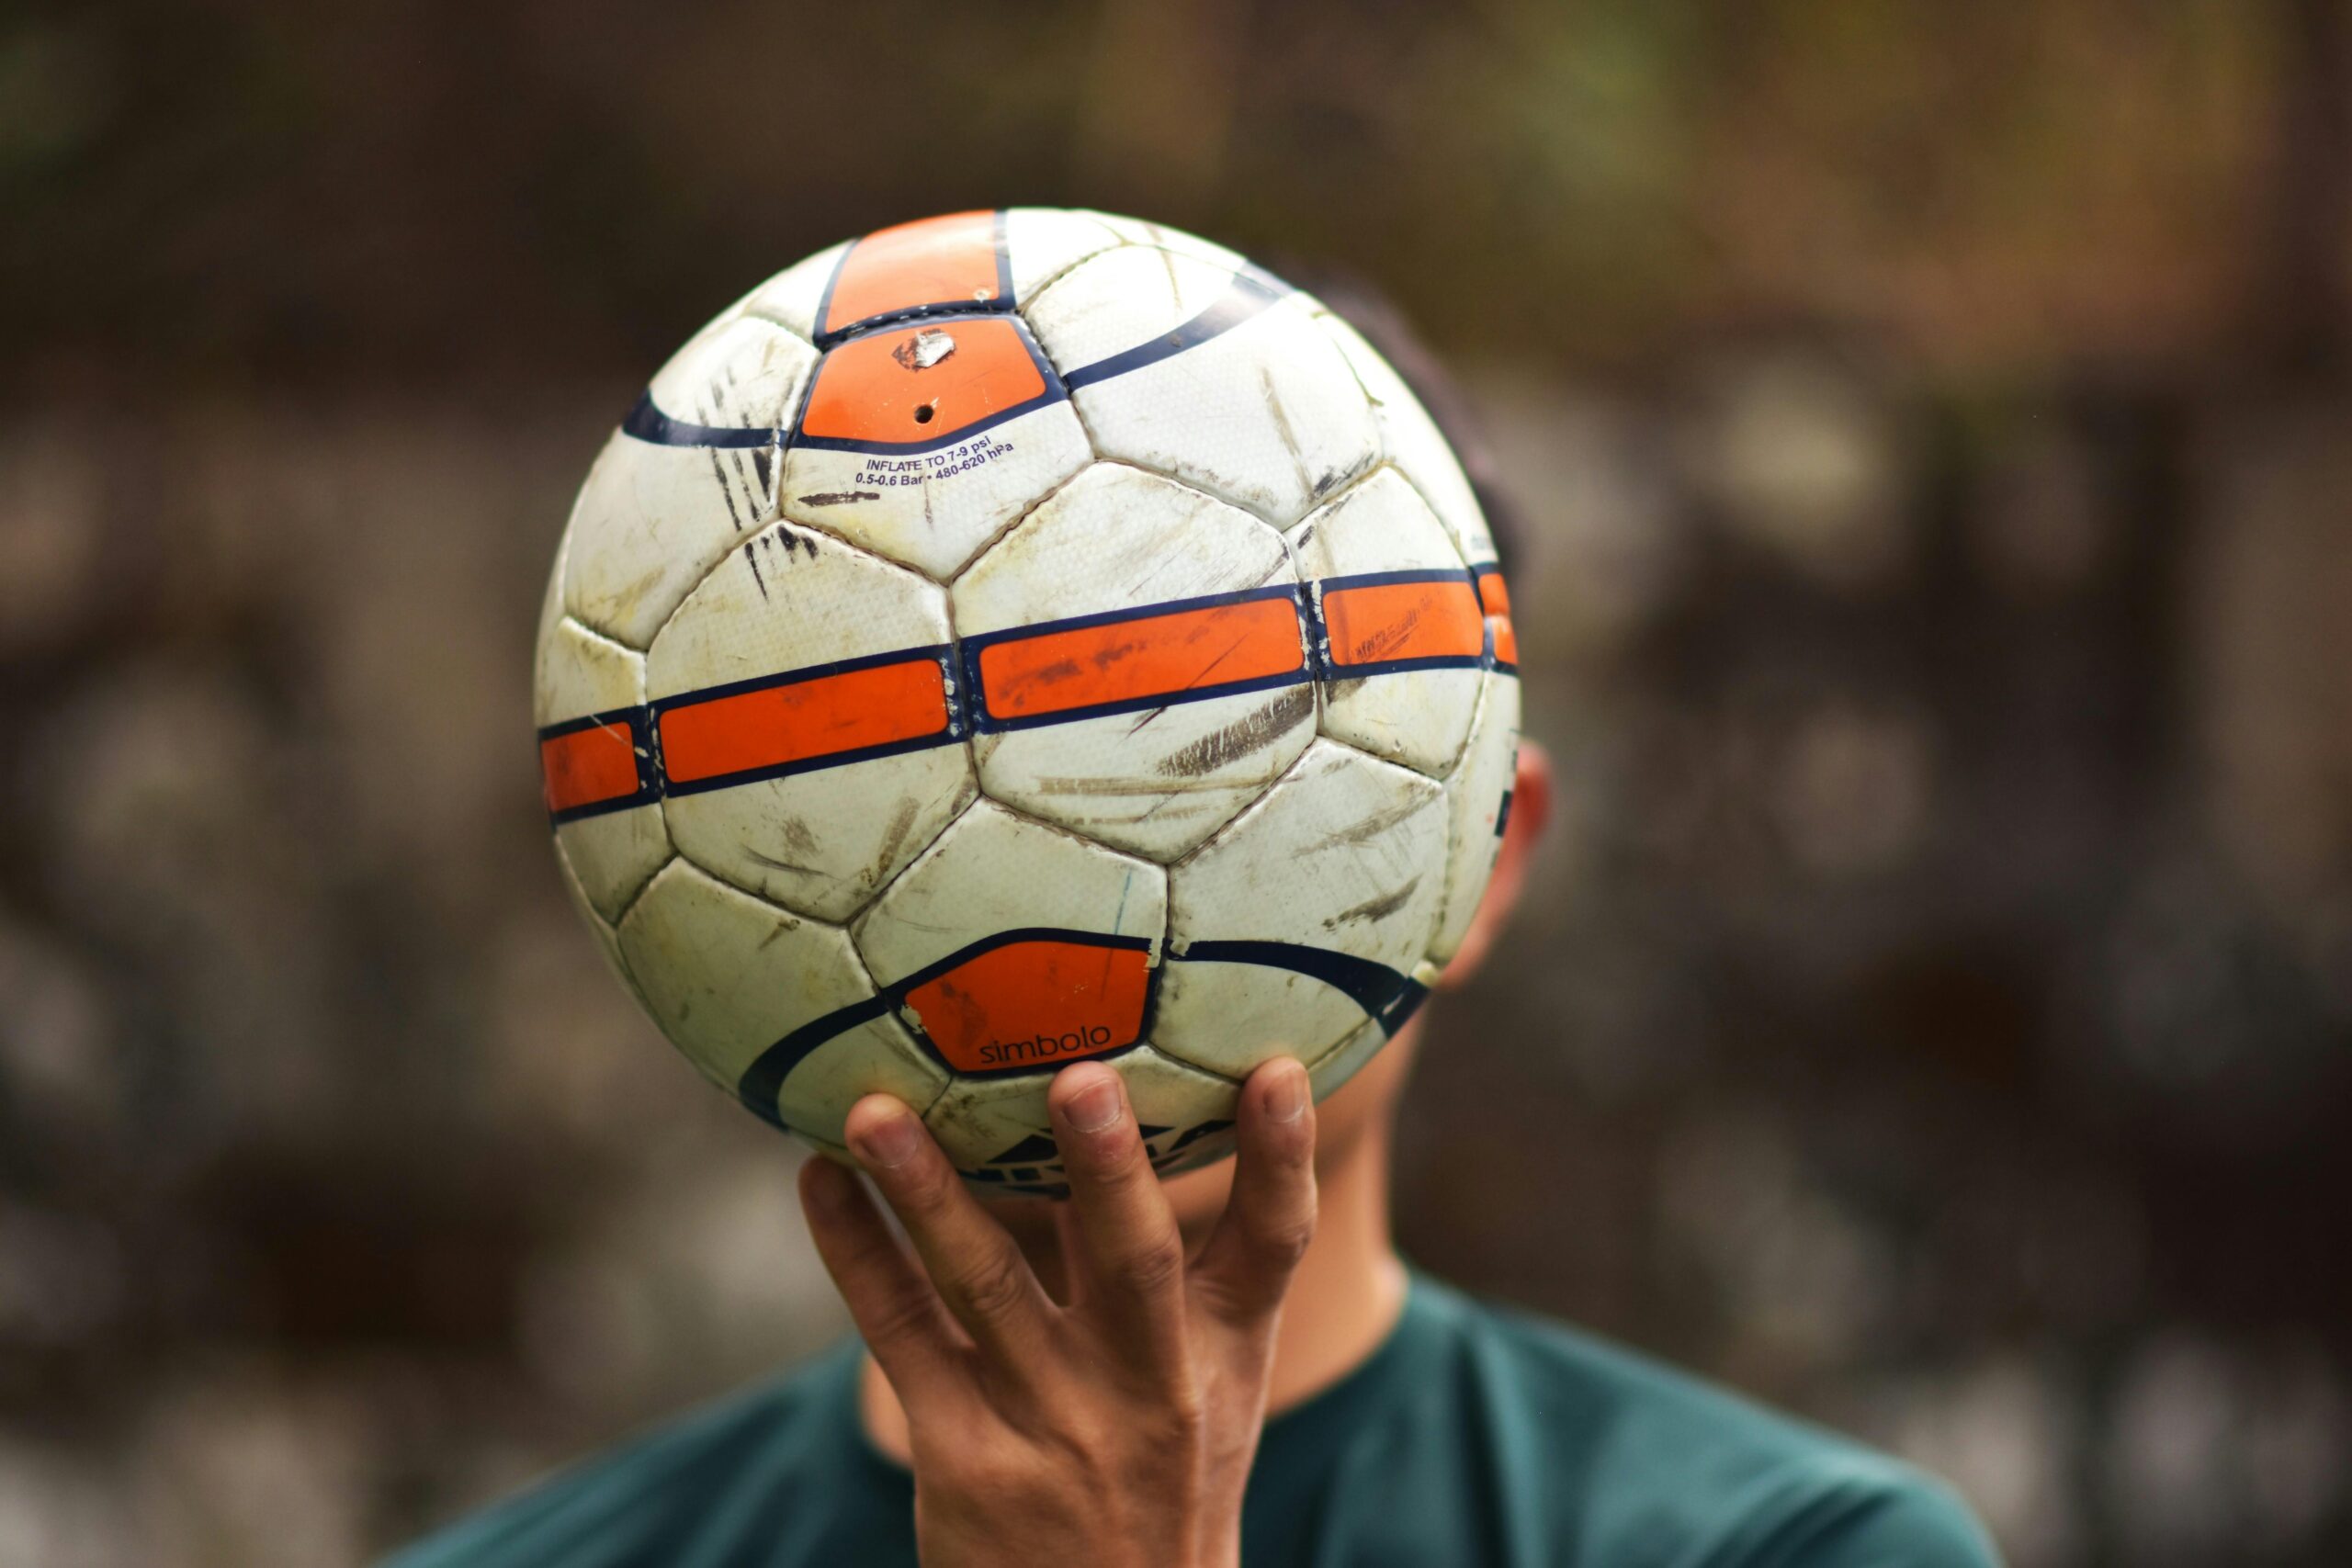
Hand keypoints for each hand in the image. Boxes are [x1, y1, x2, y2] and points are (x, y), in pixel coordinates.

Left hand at [797, 1057, 1317, 1567]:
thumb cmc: (1159, 1478)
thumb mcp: (1207, 1389)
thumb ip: (1175, 1272)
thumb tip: (1113, 1108)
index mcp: (1224, 1355)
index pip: (1273, 1244)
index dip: (1280, 1156)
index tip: (1273, 1069)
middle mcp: (1150, 1386)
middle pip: (1134, 1259)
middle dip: (1108, 1169)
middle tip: (1080, 1078)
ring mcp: (1053, 1423)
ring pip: (988, 1283)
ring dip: (928, 1191)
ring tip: (875, 1112)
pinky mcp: (963, 1457)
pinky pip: (904, 1335)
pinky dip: (859, 1252)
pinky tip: (821, 1181)